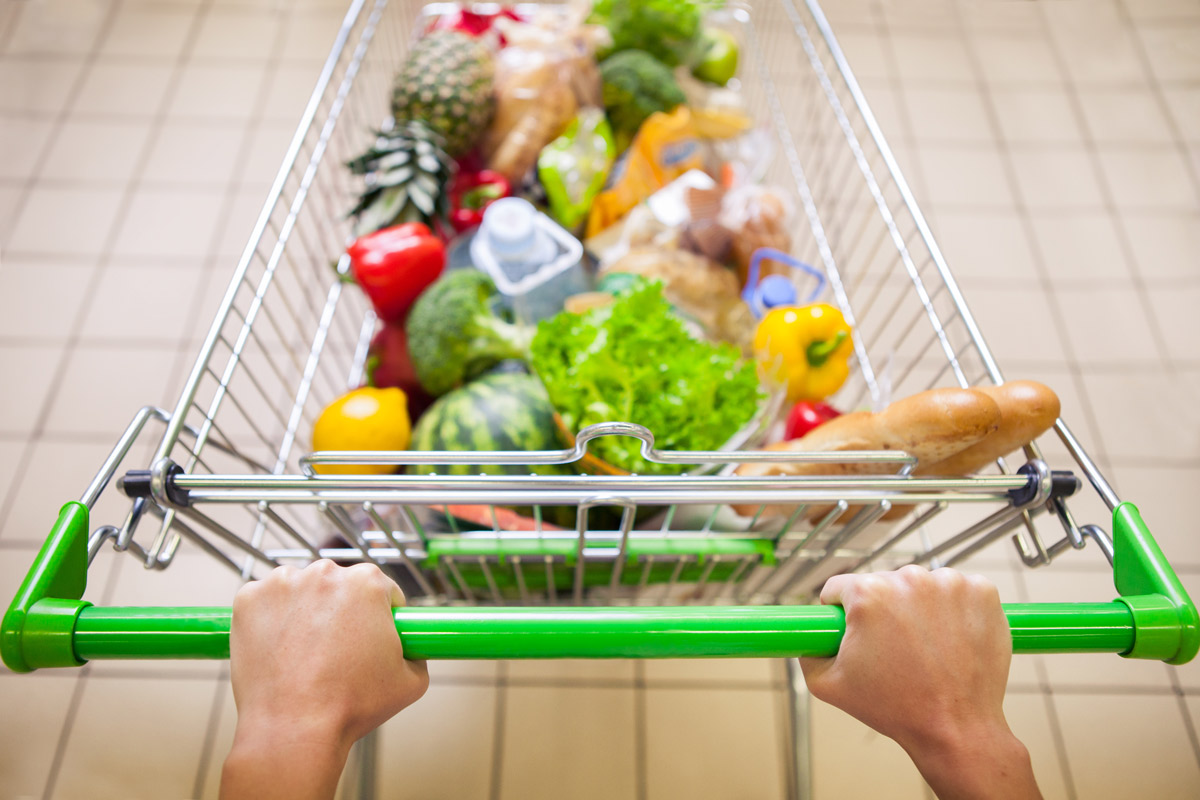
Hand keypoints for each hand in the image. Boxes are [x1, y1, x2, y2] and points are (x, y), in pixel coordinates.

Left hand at [221, 560, 427, 799]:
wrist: (293, 730)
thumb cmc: (350, 707)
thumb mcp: (412, 681)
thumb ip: (418, 652)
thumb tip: (413, 647)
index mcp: (368, 582)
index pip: (382, 589)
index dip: (381, 615)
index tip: (371, 635)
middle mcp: (325, 572)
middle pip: (340, 586)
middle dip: (342, 612)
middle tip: (338, 652)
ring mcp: (282, 583)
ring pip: (302, 590)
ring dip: (305, 611)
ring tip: (305, 654)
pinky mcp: (249, 599)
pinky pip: (266, 601)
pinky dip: (271, 619)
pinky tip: (280, 649)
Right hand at [799, 565, 1039, 799]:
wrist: (957, 729)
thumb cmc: (897, 708)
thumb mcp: (828, 686)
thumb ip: (807, 653)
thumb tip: (806, 638)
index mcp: (868, 594)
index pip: (840, 586)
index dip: (841, 611)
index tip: (854, 630)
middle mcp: (909, 579)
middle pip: (883, 584)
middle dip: (884, 611)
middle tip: (892, 649)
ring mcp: (950, 584)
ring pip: (920, 586)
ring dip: (919, 608)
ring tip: (925, 648)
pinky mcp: (982, 593)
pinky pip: (957, 591)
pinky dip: (954, 609)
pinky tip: (950, 638)